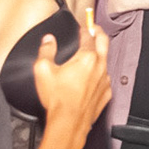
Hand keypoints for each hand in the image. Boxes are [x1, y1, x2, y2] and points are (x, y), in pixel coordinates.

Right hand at [33, 12, 111, 137]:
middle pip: (104, 42)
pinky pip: (105, 78)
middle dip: (99, 32)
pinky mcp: (106, 93)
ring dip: (99, 54)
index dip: (85, 28)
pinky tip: (90, 77)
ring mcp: (105, 81)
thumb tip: (47, 41)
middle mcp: (100, 67)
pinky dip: (99, 74)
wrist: (69, 123)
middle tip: (94, 29)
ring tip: (90, 53)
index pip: (89, 35)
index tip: (83, 25)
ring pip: (105, 61)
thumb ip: (45, 51)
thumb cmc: (58, 100)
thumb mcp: (43, 70)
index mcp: (87, 57)